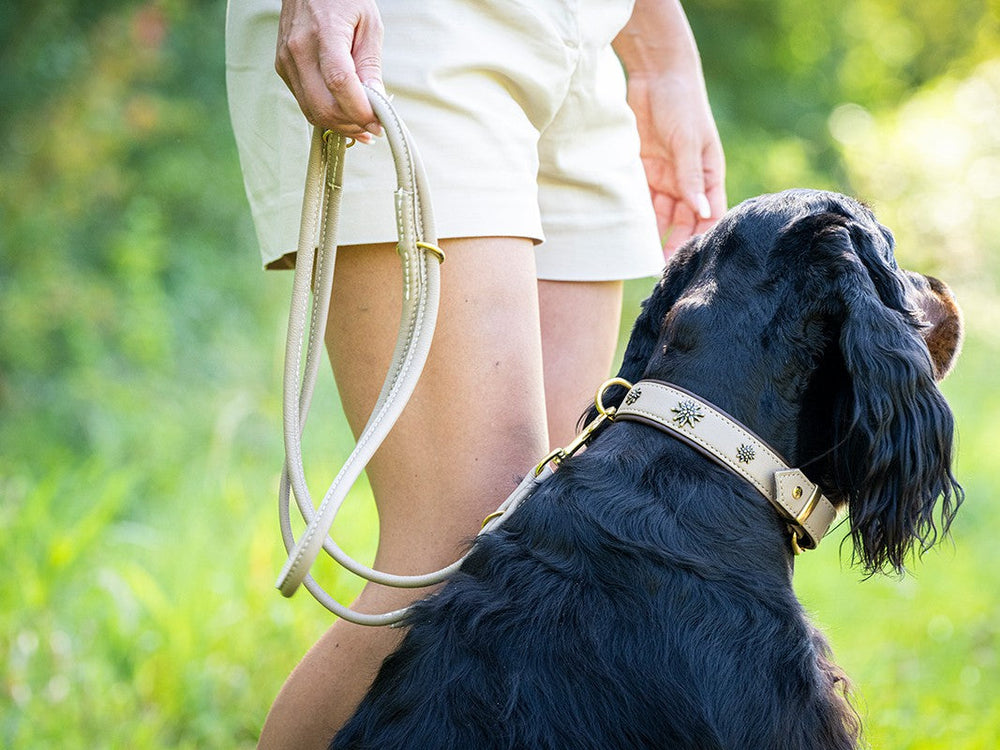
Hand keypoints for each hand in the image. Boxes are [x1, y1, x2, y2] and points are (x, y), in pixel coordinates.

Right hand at [275, 0, 384, 141]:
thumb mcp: (369, 24)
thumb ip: (370, 65)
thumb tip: (376, 102)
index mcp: (324, 33)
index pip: (339, 83)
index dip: (359, 110)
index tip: (377, 123)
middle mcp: (299, 49)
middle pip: (323, 106)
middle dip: (351, 124)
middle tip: (372, 127)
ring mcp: (286, 61)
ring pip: (312, 111)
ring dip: (339, 125)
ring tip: (360, 124)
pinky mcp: (283, 68)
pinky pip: (305, 102)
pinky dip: (326, 113)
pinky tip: (343, 112)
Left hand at [627, 71, 726, 256]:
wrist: (654, 75)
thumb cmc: (682, 103)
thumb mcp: (688, 141)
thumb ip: (691, 177)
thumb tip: (702, 211)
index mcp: (708, 175)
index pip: (708, 214)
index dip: (701, 236)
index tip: (688, 259)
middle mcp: (688, 181)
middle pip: (683, 221)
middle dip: (673, 243)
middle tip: (660, 268)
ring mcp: (665, 177)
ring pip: (660, 216)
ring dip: (653, 234)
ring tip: (642, 256)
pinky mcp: (643, 172)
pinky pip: (641, 200)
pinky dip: (636, 216)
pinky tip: (628, 232)